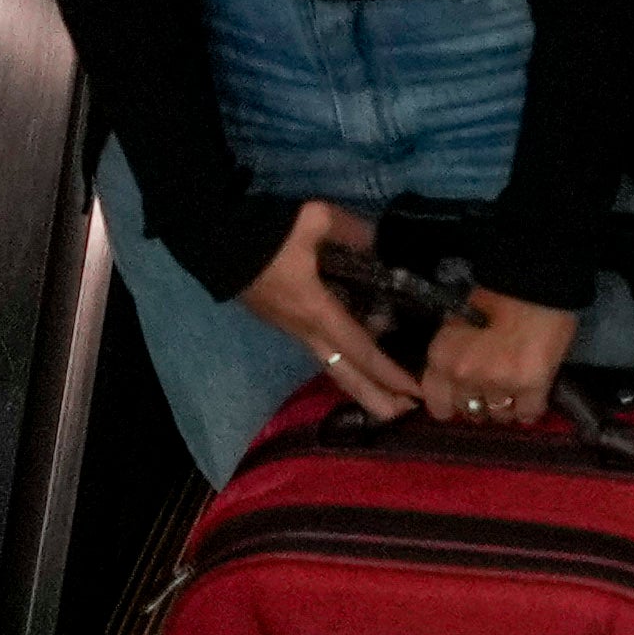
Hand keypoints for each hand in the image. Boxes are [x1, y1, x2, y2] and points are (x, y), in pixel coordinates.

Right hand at [233, 202, 423, 418]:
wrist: (217, 241)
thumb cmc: (267, 236)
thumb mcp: (316, 220)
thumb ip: (354, 231)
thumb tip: (382, 243)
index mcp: (317, 312)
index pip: (360, 350)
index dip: (389, 372)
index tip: (416, 389)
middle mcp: (306, 331)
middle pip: (343, 375)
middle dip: (374, 397)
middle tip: (407, 414)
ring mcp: (293, 330)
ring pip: (332, 366)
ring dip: (361, 385)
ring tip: (390, 400)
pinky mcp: (286, 323)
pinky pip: (322, 352)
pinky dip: (346, 364)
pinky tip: (362, 363)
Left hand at [415, 282, 580, 427]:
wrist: (537, 283)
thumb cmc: (496, 296)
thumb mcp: (459, 323)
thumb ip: (454, 352)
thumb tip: (459, 376)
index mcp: (442, 359)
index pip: (438, 405)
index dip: (452, 405)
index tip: (463, 399)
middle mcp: (464, 377)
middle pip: (470, 411)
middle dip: (480, 404)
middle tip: (492, 392)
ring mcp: (498, 385)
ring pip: (499, 416)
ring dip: (506, 408)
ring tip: (515, 395)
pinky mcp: (532, 387)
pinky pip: (528, 414)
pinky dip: (529, 410)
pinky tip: (532, 400)